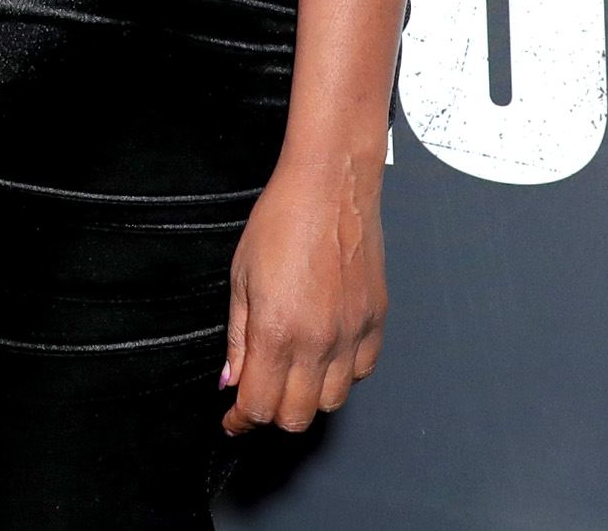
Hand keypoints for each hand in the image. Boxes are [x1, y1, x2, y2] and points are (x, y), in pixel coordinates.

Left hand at [222, 158, 385, 434]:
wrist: (330, 187)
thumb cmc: (283, 219)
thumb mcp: (240, 277)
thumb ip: (237, 336)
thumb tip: (232, 378)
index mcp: (277, 330)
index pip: (259, 406)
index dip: (240, 420)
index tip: (233, 419)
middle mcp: (318, 341)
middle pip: (297, 416)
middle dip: (271, 413)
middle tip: (259, 394)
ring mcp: (352, 334)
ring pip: (332, 402)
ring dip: (307, 397)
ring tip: (292, 372)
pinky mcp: (375, 322)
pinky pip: (361, 372)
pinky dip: (341, 374)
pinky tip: (324, 352)